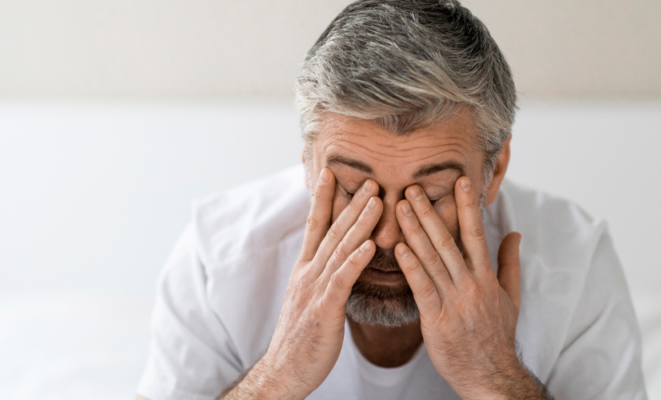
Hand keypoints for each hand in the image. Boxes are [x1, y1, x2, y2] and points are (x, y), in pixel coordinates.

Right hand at [224, 168, 380, 398]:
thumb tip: (335, 261)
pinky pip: (342, 280)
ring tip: (377, 201)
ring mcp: (314, 290)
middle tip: (370, 180)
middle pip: (332, 232)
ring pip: (340, 249)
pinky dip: (355, 260)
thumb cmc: (302, 339)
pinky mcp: (324, 310)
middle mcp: (308, 274)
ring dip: (359, 223)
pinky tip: (370, 246)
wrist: (284, 371)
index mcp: (305, 271)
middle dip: (351, 203)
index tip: (331, 173)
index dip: (323, 199)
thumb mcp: (309, 300)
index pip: (314, 227)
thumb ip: (321, 277)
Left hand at [394, 176, 543, 399]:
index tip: (459, 181)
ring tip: (400, 207)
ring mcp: (455, 301)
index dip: (467, 206)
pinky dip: (411, 265)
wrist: (490, 375)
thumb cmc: (497, 336)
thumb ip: (509, 263)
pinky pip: (422, 287)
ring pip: (432, 259)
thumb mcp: (510, 297)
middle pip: (448, 240)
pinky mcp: (438, 319)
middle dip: (430, 212)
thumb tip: (514, 233)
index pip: (476, 233)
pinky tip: (398, 247)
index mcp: (486, 276)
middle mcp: (471, 284)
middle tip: (412, 187)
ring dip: (414, 231)